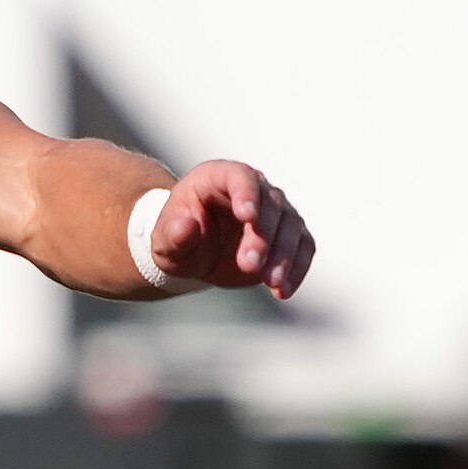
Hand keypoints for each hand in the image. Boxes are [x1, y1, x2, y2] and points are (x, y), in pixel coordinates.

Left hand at [134, 159, 315, 300]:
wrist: (195, 252)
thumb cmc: (177, 239)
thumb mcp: (164, 240)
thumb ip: (173, 234)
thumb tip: (185, 228)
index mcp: (219, 177)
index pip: (240, 177)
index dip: (246, 193)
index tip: (248, 217)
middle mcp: (253, 188)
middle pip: (271, 204)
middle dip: (264, 236)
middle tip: (250, 265)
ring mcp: (274, 211)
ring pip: (292, 226)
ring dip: (285, 255)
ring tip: (272, 283)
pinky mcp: (287, 236)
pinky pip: (303, 248)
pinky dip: (297, 268)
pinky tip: (283, 291)